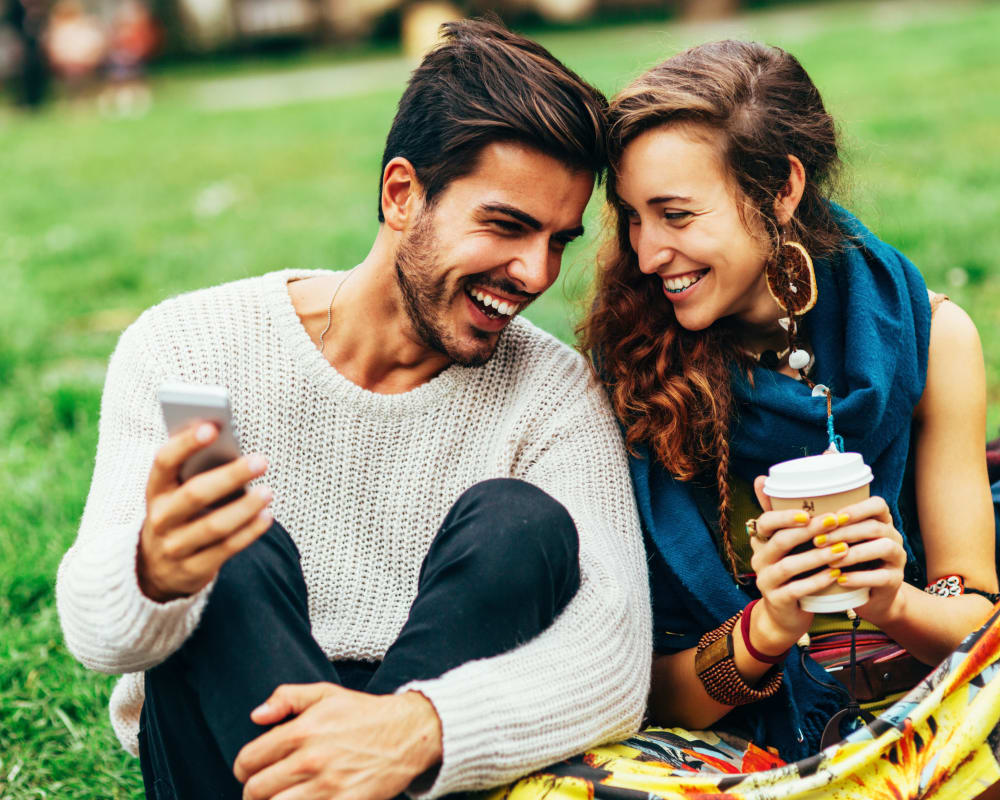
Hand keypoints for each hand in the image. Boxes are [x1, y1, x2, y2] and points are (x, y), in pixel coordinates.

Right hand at [138, 423, 272, 601]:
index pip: (164, 462)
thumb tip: (231, 443)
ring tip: (268, 491)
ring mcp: (174, 547)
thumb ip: (196, 471)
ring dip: (245, 507)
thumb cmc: (179, 514)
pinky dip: (249, 532)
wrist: (154, 569)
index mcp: (155, 491)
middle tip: (261, 461)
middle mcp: (160, 519)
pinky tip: (266, 516)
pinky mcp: (192, 570)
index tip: (212, 427)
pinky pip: (225, 549)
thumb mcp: (176, 493)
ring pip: (213, 526)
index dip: (185, 444)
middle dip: (230, 476)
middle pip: (195, 494)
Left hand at [234, 684, 442, 799]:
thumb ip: (287, 698)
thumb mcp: (325, 693)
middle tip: (265, 791)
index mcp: (302, 731)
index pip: (248, 761)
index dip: (244, 768)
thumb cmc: (364, 714)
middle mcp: (311, 760)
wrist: (408, 734)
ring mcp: (327, 786)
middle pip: (256, 792)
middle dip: (254, 793)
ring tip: (282, 797)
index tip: (252, 770)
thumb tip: (256, 716)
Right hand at [747, 477, 857, 651]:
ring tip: (843, 548)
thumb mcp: (786, 546)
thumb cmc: (792, 573)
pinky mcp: (777, 601)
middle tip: (836, 521)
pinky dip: (817, 581)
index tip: (809, 511)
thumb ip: (782, 517)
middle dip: (809, 531)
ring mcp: (766, 582)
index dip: (784, 516)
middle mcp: (759, 560)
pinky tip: (836, 575)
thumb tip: (763, 478)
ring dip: (817, 556)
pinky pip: (797, 589)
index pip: (765, 523)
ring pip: (789, 566)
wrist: (784, 616)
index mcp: (761, 543)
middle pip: (780, 541)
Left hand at [808, 495, 906, 624]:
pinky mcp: (895, 581)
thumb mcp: (826, 537)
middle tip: (817, 540)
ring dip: (853, 553)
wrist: (864, 595)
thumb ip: (798, 512)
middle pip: (874, 526)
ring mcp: (897, 558)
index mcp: (878, 520)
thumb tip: (760, 480)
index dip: (856, 508)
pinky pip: (882, 577)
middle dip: (844, 532)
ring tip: (827, 560)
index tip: (830, 516)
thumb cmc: (837, 558)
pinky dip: (859, 577)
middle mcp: (891, 535)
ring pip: (883, 547)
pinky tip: (839, 579)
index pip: (877, 504)